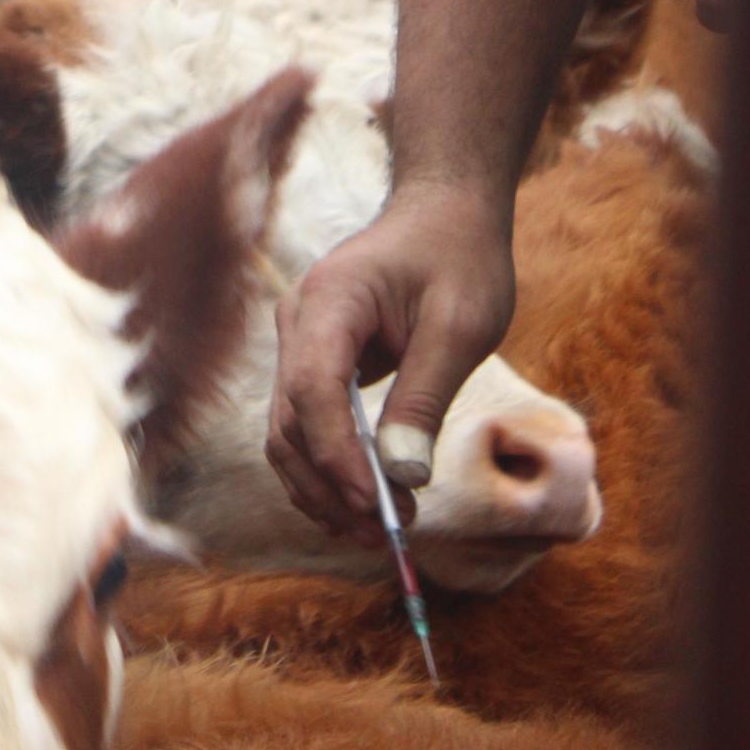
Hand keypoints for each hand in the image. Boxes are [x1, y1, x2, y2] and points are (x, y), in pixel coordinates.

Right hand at [266, 187, 512, 544]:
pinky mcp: (311, 363)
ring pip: (288, 432)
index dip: (337, 454)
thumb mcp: (461, 327)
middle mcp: (296, 323)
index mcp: (329, 301)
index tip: (377, 506)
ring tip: (378, 532)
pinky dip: (326, 469)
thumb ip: (425, 398)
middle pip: (291, 421)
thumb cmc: (459, 258)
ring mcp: (297, 343)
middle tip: (386, 535)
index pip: (312, 389)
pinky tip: (361, 504)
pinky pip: (304, 425)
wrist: (443, 213)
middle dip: (332, 485)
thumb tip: (402, 477)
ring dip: (324, 488)